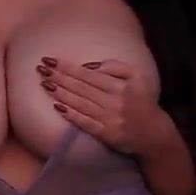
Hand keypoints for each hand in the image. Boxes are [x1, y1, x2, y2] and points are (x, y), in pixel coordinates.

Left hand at [37, 57, 170, 156]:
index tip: (50, 60)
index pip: (88, 74)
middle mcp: (114, 101)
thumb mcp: (137, 76)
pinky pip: (85, 122)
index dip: (67, 67)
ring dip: (61, 93)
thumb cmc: (143, 101)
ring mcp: (109, 119)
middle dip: (59, 77)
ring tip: (45, 84)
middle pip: (81, 87)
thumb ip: (115, 67)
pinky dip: (71, 114)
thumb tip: (88, 66)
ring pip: (80, 103)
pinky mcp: (106, 134)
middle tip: (41, 70)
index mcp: (120, 85)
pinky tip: (57, 107)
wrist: (154, 133)